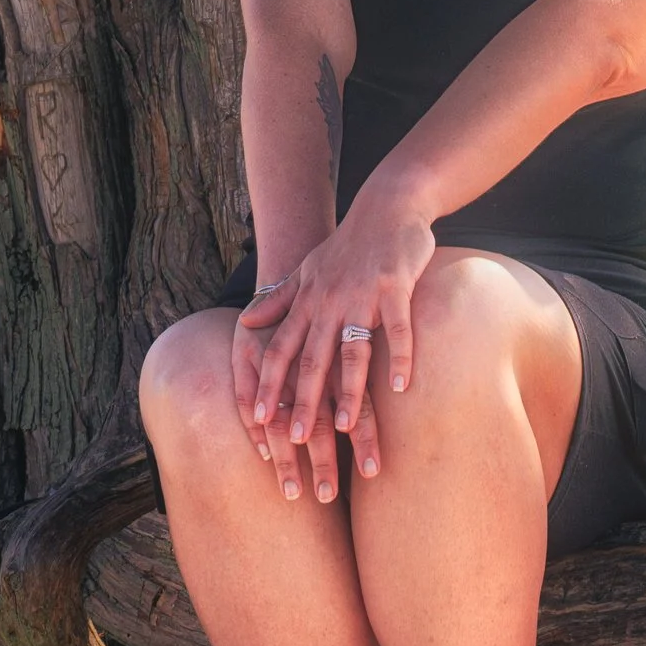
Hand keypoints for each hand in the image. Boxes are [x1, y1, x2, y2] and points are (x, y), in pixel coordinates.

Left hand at [249, 195, 434, 501]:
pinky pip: (398, 329)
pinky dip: (399, 357)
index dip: (269, 384)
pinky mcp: (394, 287)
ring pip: (353, 352)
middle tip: (295, 440)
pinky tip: (401, 386)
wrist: (387, 205)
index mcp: (308, 301)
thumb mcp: (307, 268)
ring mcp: (362, 295)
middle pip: (313, 360)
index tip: (259, 419)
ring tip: (345, 429)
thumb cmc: (348, 244)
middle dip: (303, 401)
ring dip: (349, 391)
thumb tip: (245, 321)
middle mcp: (329, 301)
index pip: (281, 349)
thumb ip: (279, 298)